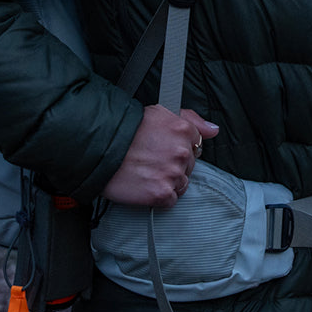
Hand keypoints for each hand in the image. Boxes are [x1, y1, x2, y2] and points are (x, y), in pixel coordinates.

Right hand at [101, 104, 219, 207]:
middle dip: (174, 165)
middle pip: (189, 166)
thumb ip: (191, 119)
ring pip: (181, 183)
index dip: (179, 148)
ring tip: (147, 171)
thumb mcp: (159, 111)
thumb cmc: (124, 129)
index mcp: (182, 129)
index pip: (196, 145)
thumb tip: (213, 130)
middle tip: (151, 160)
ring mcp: (172, 174)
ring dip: (167, 181)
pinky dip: (160, 196)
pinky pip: (171, 200)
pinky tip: (145, 184)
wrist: (98, 148)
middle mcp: (181, 152)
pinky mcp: (161, 194)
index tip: (164, 149)